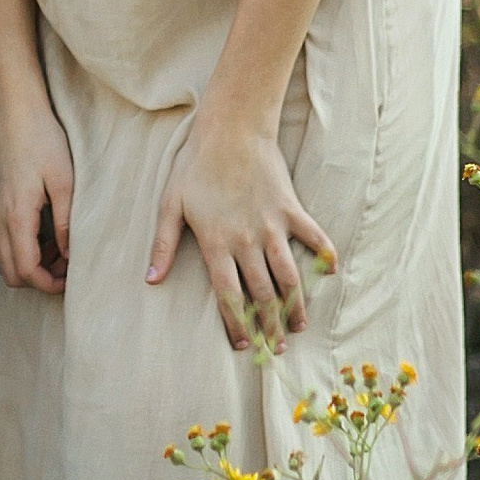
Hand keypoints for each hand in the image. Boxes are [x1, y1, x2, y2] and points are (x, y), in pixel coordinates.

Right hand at [0, 79, 75, 294]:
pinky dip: (20, 247)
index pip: (26, 272)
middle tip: (67, 266)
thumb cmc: (43, 138)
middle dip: (39, 279)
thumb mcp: (64, 180)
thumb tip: (69, 256)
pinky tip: (43, 230)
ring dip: (29, 264)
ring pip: (3, 259)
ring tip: (59, 248)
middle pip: (10, 274)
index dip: (50, 284)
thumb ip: (66, 222)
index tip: (73, 278)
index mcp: (15, 215)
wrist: (12, 107)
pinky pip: (0, 241)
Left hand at [147, 116, 336, 351]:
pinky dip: (324, 254)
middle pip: (262, 295)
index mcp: (216, 243)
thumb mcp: (170, 204)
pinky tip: (329, 272)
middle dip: (270, 326)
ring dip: (295, 305)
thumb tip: (150, 280)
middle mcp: (247, 241)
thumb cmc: (195, 166)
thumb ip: (163, 245)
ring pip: (288, 276)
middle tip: (277, 350)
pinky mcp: (292, 209)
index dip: (237, 324)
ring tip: (298, 326)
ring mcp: (272, 226)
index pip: (228, 296)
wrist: (231, 129)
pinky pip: (314, 237)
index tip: (245, 345)